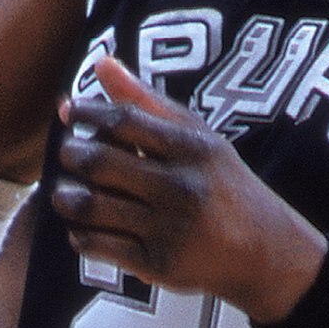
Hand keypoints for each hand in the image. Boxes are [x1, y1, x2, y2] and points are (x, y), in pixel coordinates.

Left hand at [52, 57, 324, 321]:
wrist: (264, 252)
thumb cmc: (221, 184)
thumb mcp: (196, 138)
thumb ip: (147, 101)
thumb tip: (100, 63)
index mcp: (193, 150)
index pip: (124, 121)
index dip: (88, 113)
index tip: (71, 113)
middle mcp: (182, 189)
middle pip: (101, 162)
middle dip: (72, 155)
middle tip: (68, 154)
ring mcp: (170, 229)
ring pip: (93, 207)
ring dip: (66, 198)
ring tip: (64, 193)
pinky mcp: (159, 264)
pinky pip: (100, 246)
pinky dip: (79, 234)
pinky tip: (82, 226)